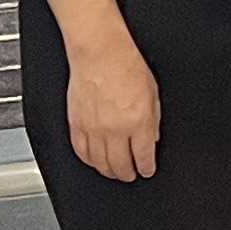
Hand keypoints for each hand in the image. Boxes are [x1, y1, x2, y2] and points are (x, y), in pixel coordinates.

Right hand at [67, 36, 161, 182]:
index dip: (146, 168)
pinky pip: (81, 151)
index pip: (143, 156)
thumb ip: (154, 120)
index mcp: (138, 122)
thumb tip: (153, 139)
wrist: (100, 53)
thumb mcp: (153, 94)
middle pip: (121, 165)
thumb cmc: (127, 66)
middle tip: (132, 175)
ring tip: (115, 172)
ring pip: (100, 163)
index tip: (147, 170)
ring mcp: (93, 129)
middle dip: (128, 175)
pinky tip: (95, 161)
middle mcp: (115, 129)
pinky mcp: (76, 124)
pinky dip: (89, 161)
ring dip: (109, 171)